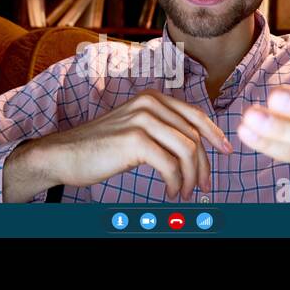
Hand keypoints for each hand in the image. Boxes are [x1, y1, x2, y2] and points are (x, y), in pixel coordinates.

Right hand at [3, 89, 232, 202]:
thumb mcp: (133, 128)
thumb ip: (159, 128)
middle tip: (203, 186)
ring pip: (187, 150)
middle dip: (204, 165)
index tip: (225, 151)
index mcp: (150, 98)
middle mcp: (148, 104)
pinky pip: (171, 165)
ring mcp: (141, 120)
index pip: (194, 114)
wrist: (64, 154)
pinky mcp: (135, 140)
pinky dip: (176, 183)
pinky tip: (170, 191)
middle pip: (194, 135)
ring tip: (184, 192)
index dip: (214, 134)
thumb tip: (192, 145)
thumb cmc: (98, 146)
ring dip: (191, 177)